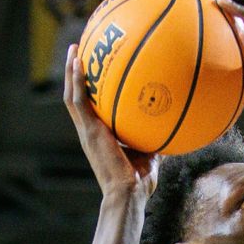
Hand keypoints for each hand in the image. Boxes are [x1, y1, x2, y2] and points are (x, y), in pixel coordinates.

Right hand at [63, 44, 157, 198]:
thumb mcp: (149, 155)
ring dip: (72, 72)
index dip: (90, 91)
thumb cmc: (140, 182)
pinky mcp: (89, 132)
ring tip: (75, 50)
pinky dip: (76, 82)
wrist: (128, 193)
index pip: (91, 110)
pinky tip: (79, 64)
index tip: (95, 73)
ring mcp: (87, 132)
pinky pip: (78, 102)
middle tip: (80, 52)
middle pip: (77, 98)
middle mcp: (90, 132)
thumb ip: (154, 139)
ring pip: (72, 96)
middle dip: (77, 74)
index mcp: (101, 137)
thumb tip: (171, 127)